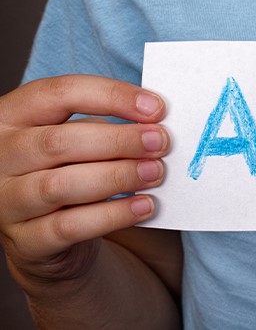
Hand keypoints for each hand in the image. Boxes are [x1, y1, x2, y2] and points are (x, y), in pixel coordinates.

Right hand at [0, 75, 168, 284]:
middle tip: (160, 143)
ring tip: (156, 173)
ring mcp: (6, 201)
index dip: (111, 96)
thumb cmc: (70, 170)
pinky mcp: (26, 241)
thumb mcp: (81, 140)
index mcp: (12, 116)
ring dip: (118, 176)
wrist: (48, 234)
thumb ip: (108, 127)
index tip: (156, 108)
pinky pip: (71, 227)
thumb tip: (153, 126)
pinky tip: (144, 205)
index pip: (59, 94)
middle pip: (59, 141)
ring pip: (61, 185)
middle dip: (119, 140)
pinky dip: (114, 215)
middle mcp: (0, 156)